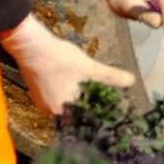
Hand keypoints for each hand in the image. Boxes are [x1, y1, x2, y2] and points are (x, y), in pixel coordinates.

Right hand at [0, 15, 135, 115]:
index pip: (81, 118)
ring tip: (90, 89)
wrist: (31, 45)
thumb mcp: (89, 68)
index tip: (105, 109)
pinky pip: (54, 94)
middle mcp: (48, 109)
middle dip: (85, 103)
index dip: (93, 113)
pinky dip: (65, 89)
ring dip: (75, 95)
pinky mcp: (35, 88)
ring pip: (63, 101)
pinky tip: (73, 81)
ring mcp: (40, 99)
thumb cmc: (60, 60)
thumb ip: (110, 76)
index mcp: (61, 109)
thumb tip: (132, 81)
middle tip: (101, 97)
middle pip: (72, 110)